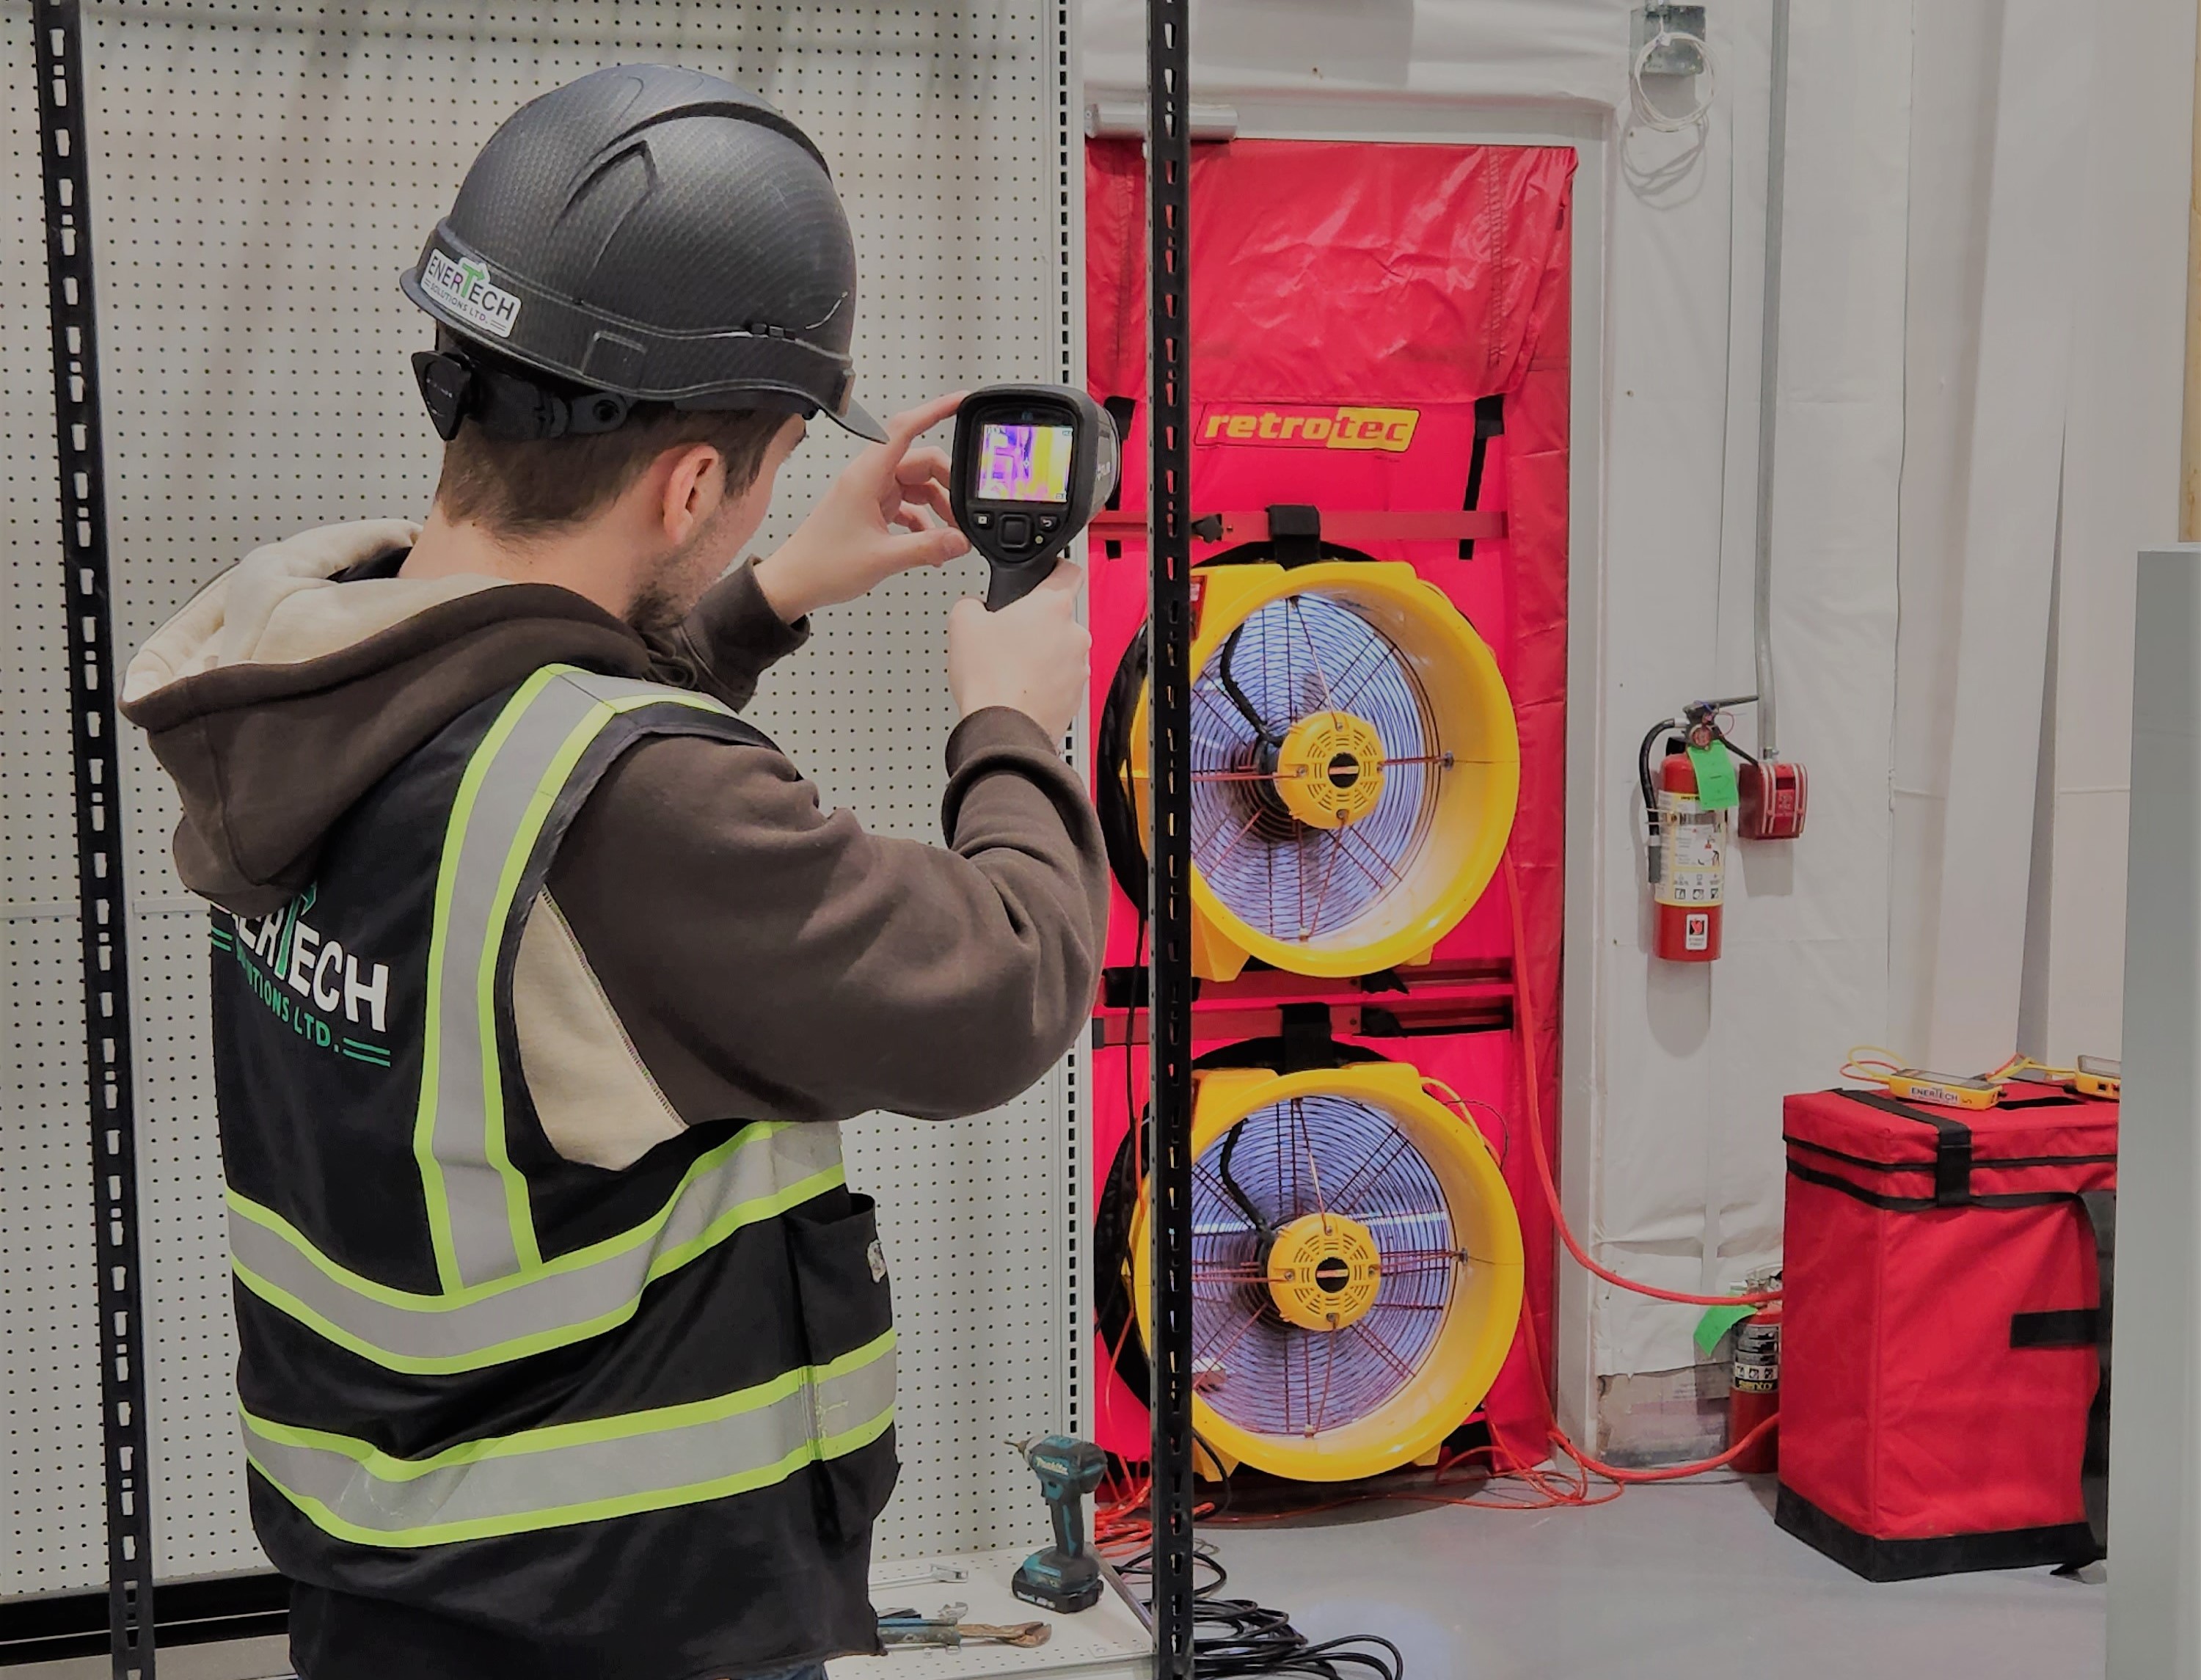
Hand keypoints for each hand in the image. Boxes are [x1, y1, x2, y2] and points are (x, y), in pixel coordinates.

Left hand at [751, 391, 971, 622]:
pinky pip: (907, 505)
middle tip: (965, 510)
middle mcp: (869, 478)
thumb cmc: (822, 565)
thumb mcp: (883, 558)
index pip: (905, 428)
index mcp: (867, 476)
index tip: (961, 402)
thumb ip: (927, 547)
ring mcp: (870, 493)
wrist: (794, 584)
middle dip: (948, 482)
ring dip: (938, 506)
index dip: (935, 411)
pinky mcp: (870, 510)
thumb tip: (960, 540)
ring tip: (952, 534)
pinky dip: (924, 521)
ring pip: (917, 485)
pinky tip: (932, 543)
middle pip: (920, 461)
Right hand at [947, 562, 1089, 736]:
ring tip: (1008, 668)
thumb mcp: (962, 623)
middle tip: (1006, 637)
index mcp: (1053, 606)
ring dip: (1040, 655)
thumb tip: (974, 607)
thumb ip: (971, 603)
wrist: (1003, 729)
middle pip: (1057, 617)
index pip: (1067, 570)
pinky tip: (1018, 689)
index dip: (1054, 569)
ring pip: (1060, 651)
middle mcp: (1074, 634)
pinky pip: (1060, 680)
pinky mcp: (1076, 696)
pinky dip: (1043, 682)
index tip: (1046, 573)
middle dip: (1035, 624)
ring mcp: (1079, 667)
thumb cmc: (990, 679)